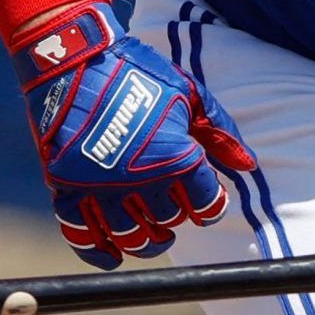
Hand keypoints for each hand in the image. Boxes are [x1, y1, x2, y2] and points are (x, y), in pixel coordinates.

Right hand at [14, 2, 257, 268]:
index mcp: (176, 155)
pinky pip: (83, 236)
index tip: (205, 200)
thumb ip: (220, 132)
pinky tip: (112, 255)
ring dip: (145, 241)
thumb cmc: (136, 72)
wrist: (72, 59)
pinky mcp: (66, 189)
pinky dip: (99, 252)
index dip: (209, 205)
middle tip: (173, 209)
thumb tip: (247, 165)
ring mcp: (100, 187)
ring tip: (151, 236)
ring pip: (130, 236)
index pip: (205, 205)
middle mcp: (140, 179)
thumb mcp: (187, 92)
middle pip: (168, 222)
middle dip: (175, 218)